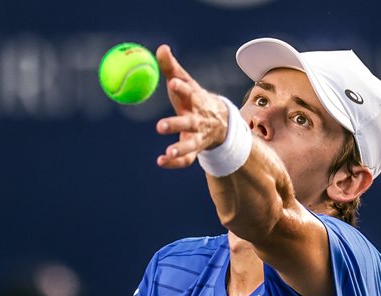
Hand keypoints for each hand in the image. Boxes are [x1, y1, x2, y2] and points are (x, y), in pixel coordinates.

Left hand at [154, 44, 232, 168]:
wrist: (220, 122)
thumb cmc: (195, 99)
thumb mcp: (186, 83)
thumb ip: (172, 68)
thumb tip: (161, 48)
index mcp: (196, 100)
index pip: (190, 92)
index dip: (182, 88)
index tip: (174, 83)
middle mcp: (198, 119)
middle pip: (189, 122)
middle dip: (176, 124)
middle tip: (160, 126)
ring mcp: (198, 137)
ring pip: (191, 145)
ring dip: (180, 149)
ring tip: (169, 152)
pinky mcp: (194, 151)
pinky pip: (186, 160)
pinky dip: (174, 163)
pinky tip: (160, 161)